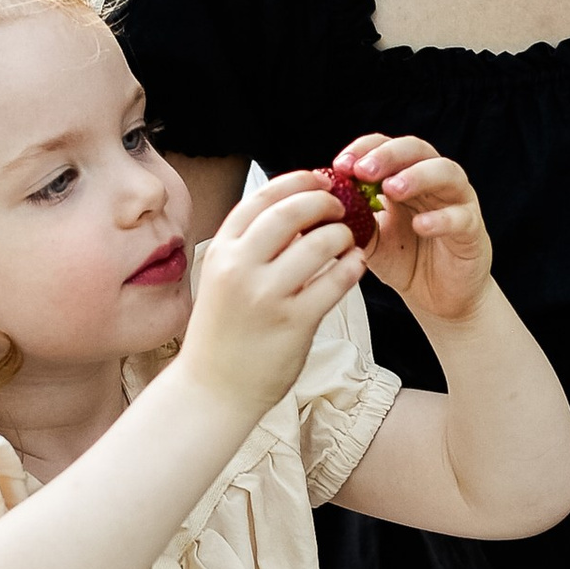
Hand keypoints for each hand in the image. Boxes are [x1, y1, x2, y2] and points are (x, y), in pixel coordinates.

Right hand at [176, 172, 364, 414]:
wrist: (213, 389)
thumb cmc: (223, 334)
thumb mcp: (222, 280)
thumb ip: (250, 247)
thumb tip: (294, 212)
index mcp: (221, 252)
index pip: (261, 198)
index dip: (296, 181)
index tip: (318, 179)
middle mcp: (240, 268)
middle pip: (291, 211)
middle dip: (323, 201)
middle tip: (340, 205)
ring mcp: (266, 296)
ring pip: (319, 244)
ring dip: (342, 234)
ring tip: (348, 239)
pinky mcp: (294, 323)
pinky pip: (335, 282)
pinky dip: (352, 266)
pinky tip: (356, 264)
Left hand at [336, 134, 494, 326]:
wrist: (437, 299)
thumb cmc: (405, 262)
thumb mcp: (367, 239)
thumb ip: (349, 219)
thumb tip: (314, 206)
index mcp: (404, 176)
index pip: (384, 147)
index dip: (363, 150)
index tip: (340, 166)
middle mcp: (433, 181)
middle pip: (415, 149)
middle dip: (387, 156)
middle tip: (364, 170)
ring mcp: (456, 201)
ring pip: (445, 172)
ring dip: (417, 175)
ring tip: (392, 188)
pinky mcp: (472, 229)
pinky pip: (461, 216)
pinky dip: (441, 218)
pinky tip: (420, 225)